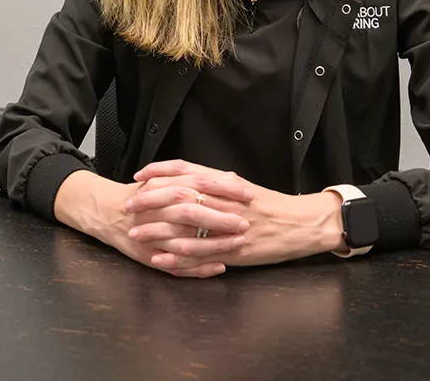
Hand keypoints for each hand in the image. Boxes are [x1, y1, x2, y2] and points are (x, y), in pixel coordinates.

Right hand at [52, 170, 246, 277]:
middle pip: (194, 211)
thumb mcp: (163, 180)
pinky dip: (199, 267)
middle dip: (222, 218)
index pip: (200, 182)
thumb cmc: (141, 196)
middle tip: (245, 222)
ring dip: (215, 244)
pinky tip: (218, 267)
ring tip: (237, 245)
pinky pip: (178, 263)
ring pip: (188, 240)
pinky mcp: (150, 254)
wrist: (106, 212)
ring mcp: (154, 233)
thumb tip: (229, 178)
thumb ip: (191, 179)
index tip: (248, 193)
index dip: (225, 188)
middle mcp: (160, 208)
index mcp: (166, 186)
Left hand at [128, 160, 345, 269]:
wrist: (301, 224)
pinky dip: (177, 257)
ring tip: (135, 234)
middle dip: (149, 201)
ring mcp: (226, 226)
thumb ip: (214, 181)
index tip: (138, 177)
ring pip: (184, 225)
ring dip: (156, 230)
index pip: (184, 170)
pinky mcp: (232, 249)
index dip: (158, 173)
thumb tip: (187, 176)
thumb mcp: (240, 186)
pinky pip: (200, 254)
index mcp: (224, 182)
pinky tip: (159, 260)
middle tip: (128, 206)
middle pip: (178, 195)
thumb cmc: (270, 205)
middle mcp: (223, 199)